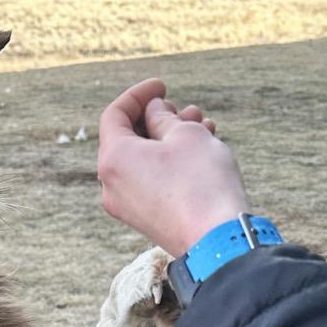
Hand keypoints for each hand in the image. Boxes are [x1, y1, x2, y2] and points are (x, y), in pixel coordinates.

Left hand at [97, 78, 248, 257]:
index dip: (138, 95)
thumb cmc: (201, 182)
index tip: (163, 86)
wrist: (216, 241)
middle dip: (158, 118)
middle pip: (128, 139)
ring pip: (142, 160)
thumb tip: (153, 112)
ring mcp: (125, 206)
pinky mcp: (143, 219)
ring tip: (204, 126)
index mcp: (113, 159)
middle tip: (188, 111)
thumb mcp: (185, 134)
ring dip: (170, 139)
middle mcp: (110, 185)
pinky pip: (149, 181)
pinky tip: (200, 151)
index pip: (115, 115)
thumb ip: (163, 117)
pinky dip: (169, 163)